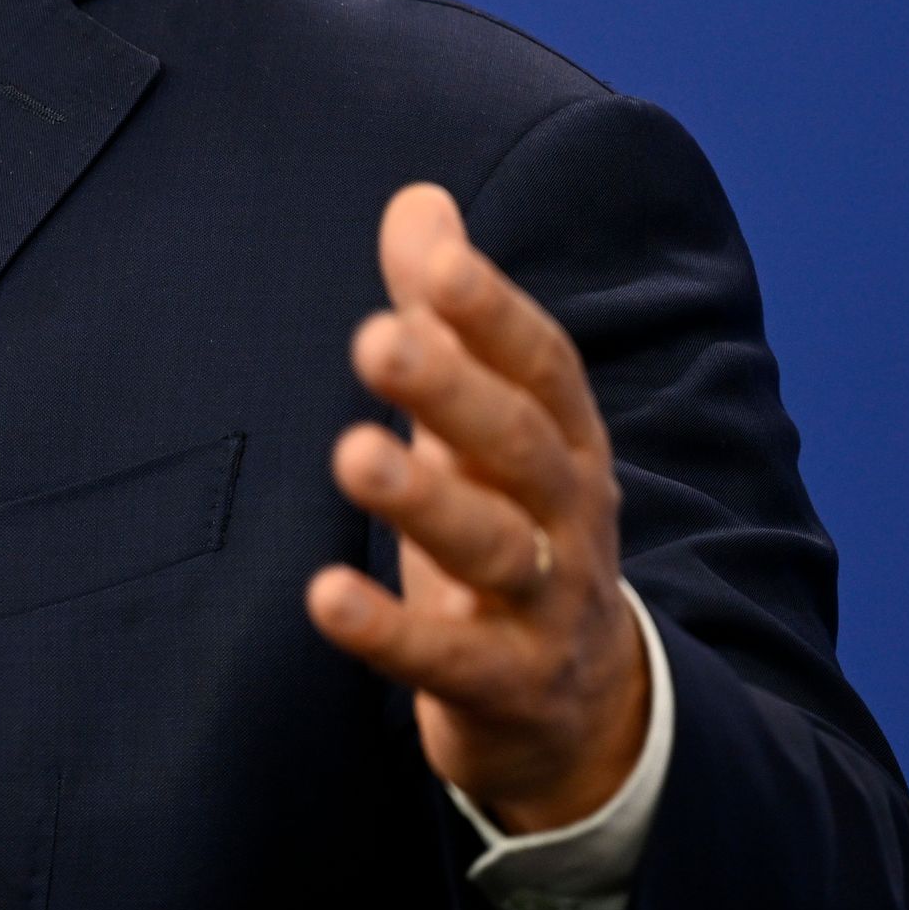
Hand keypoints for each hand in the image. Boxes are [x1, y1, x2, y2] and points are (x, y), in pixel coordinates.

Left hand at [306, 183, 648, 832]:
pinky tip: (325, 596)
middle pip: (520, 446)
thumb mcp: (483, 428)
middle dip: (455, 392)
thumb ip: (445, 319)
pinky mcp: (507, 685)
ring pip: (493, 548)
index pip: (543, 367)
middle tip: (377, 340)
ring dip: (423, 502)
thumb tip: (418, 199)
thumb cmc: (513, 533)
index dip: (494, 315)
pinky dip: (389, 632)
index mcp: (566, 442)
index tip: (437, 264)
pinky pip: (447, 660)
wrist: (583, 710)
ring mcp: (547, 604)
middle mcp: (568, 515)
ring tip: (351, 453)